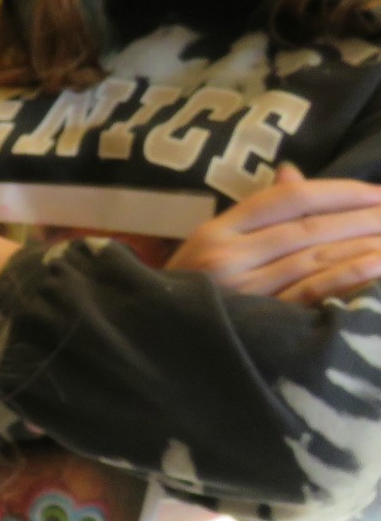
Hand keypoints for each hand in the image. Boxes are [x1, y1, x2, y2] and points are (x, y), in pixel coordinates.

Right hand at [167, 164, 380, 304]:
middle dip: (363, 216)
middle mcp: (225, 256)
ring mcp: (242, 290)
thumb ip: (256, 214)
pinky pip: (313, 291)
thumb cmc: (192, 296)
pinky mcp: (259, 320)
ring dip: (364, 243)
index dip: (336, 191)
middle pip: (306, 226)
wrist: (161, 348)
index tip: (377, 191)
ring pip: (315, 256)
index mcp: (214, 232)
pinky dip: (349, 274)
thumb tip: (292, 172)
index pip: (284, 198)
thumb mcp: (212, 248)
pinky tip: (377, 263)